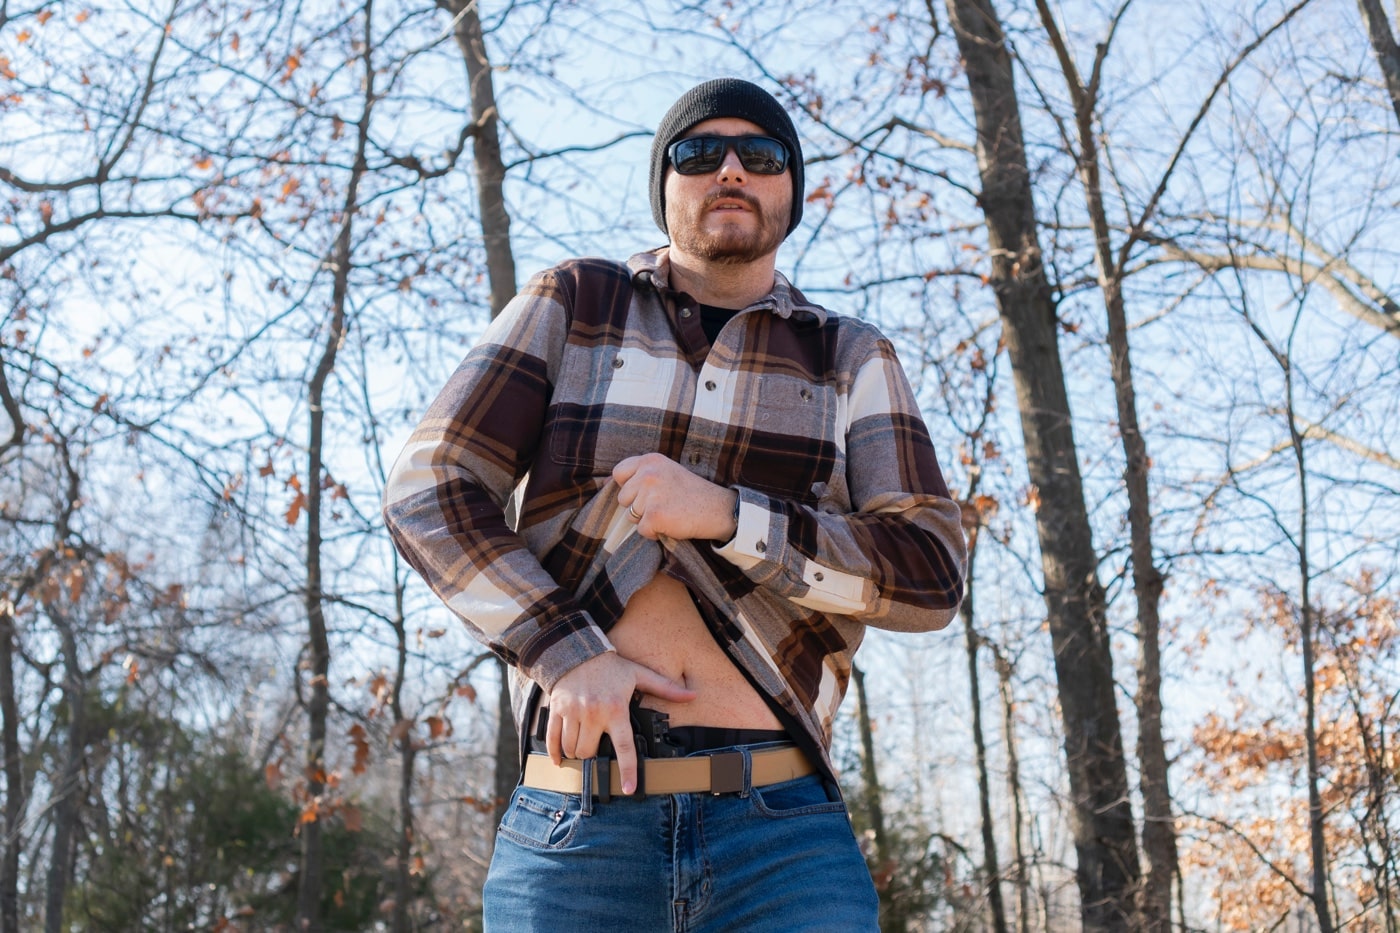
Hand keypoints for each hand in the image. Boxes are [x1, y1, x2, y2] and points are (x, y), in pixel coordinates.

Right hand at [545, 652, 694, 794]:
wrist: (578, 650)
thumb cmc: (611, 666)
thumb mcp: (639, 674)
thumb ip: (665, 688)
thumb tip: (692, 695)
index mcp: (616, 709)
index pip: (624, 746)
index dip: (627, 770)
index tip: (628, 789)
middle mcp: (593, 713)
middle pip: (590, 752)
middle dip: (593, 756)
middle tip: (597, 747)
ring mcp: (572, 712)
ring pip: (572, 749)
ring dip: (576, 753)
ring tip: (583, 744)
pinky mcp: (556, 710)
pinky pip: (552, 739)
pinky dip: (555, 752)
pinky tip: (560, 759)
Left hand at [614, 453, 739, 542]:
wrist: (718, 509)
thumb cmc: (691, 492)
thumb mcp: (665, 472)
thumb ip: (640, 473)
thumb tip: (604, 482)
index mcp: (650, 460)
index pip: (619, 473)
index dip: (629, 487)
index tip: (645, 493)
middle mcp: (648, 473)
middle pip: (623, 498)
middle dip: (639, 506)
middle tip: (664, 503)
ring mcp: (651, 494)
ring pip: (631, 516)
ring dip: (647, 520)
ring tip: (669, 512)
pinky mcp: (655, 515)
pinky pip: (642, 530)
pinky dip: (655, 532)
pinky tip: (672, 523)